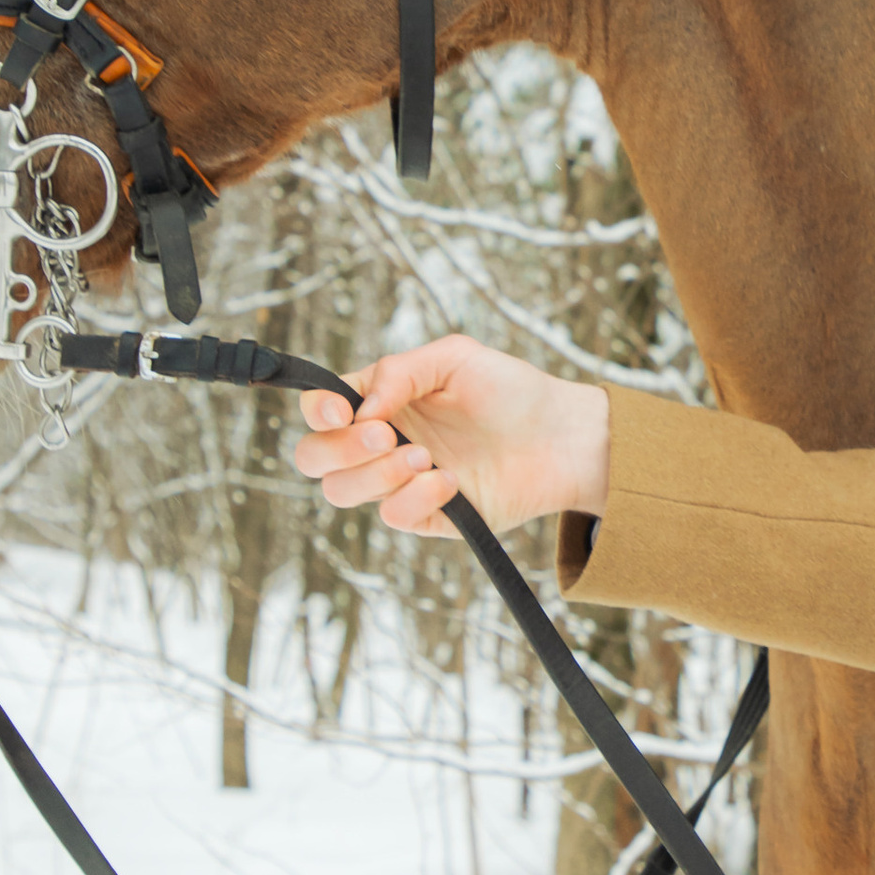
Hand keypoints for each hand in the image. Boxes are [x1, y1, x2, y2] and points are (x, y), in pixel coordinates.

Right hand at [292, 333, 611, 539]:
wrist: (561, 436)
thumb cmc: (510, 390)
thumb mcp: (454, 357)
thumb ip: (398, 371)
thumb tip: (360, 410)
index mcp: (378, 400)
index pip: (320, 410)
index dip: (317, 411)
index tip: (343, 413)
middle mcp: (380, 443)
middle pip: (313, 458)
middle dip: (338, 450)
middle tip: (386, 436)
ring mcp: (399, 482)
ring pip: (342, 492)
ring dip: (375, 474)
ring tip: (424, 457)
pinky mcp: (426, 515)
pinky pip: (393, 517)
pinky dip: (414, 498)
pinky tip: (450, 483)